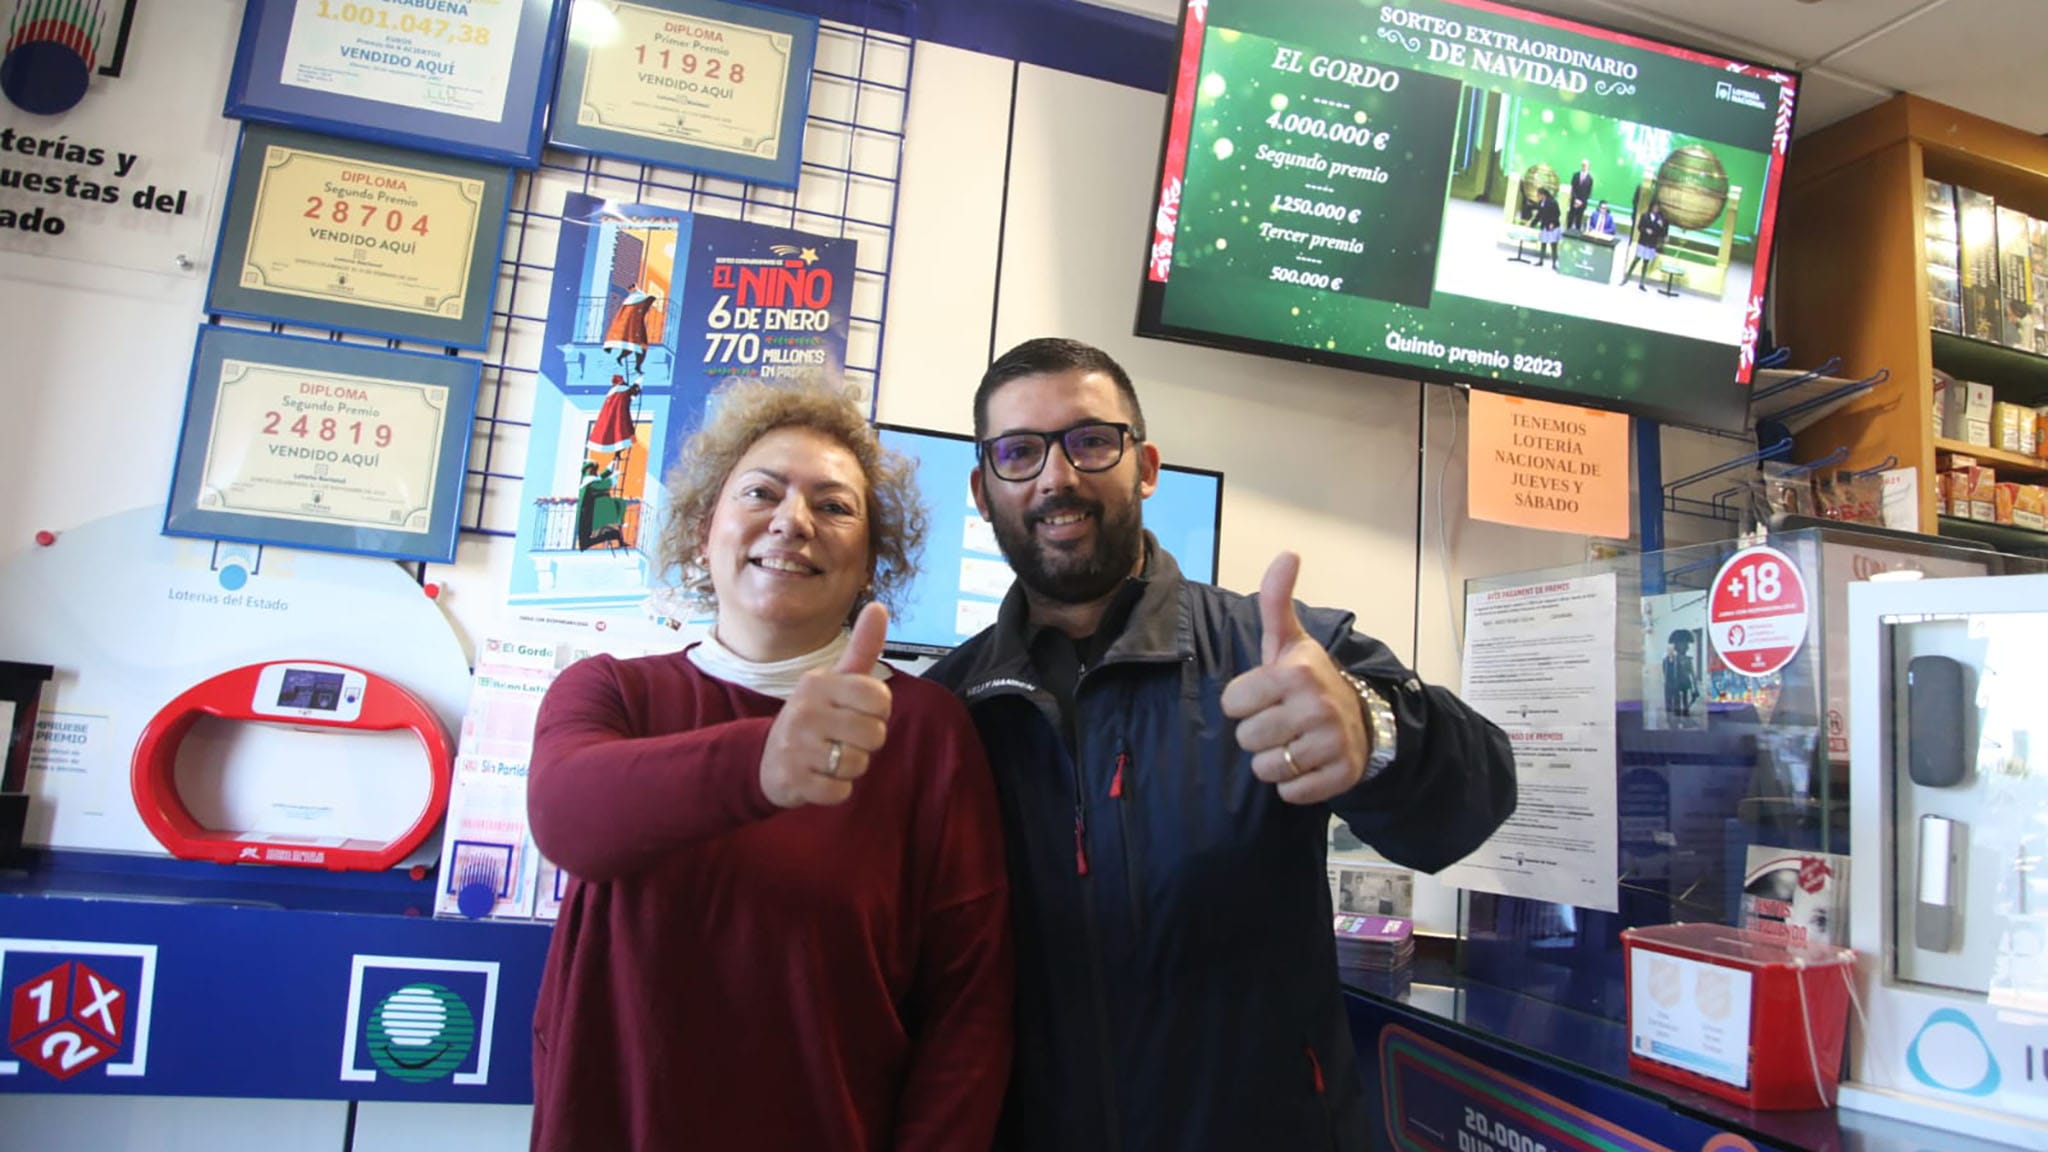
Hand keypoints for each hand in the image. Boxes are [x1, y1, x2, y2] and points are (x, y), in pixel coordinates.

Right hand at [760, 602, 892, 808]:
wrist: (766, 758)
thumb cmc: (813, 716)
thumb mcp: (834, 680)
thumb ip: (861, 647)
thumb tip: (879, 606)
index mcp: (819, 683)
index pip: (880, 699)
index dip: (878, 711)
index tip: (858, 711)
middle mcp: (805, 711)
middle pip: (875, 734)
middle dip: (866, 742)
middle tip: (842, 737)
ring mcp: (797, 746)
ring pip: (859, 764)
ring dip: (851, 767)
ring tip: (830, 756)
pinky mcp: (793, 780)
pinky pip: (841, 791)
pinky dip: (836, 789)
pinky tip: (819, 776)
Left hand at [1220, 552, 1367, 804]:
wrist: (1363, 720)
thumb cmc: (1310, 680)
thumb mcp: (1290, 641)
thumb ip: (1276, 600)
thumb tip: (1288, 553)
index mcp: (1295, 672)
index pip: (1233, 703)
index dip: (1244, 703)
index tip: (1265, 696)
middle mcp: (1315, 706)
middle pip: (1246, 738)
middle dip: (1258, 733)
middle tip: (1280, 721)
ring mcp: (1331, 743)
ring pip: (1266, 768)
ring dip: (1273, 760)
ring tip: (1291, 742)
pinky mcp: (1340, 776)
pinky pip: (1291, 793)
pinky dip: (1293, 785)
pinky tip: (1306, 764)